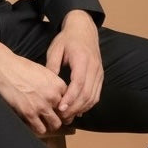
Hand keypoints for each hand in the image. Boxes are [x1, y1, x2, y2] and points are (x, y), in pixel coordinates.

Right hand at [0, 41, 68, 135]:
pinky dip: (38, 128)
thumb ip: (52, 84)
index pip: (69, 101)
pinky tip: (34, 124)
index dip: (65, 106)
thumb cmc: (21, 67)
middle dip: (60, 117)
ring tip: (45, 122)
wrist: (4, 68)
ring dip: (50, 125)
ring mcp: (41, 106)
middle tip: (53, 117)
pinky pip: (40, 129)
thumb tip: (55, 94)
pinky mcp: (29, 113)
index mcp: (58, 84)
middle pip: (64, 114)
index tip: (61, 109)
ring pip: (55, 124)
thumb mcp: (43, 71)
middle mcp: (52, 96)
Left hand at [45, 10, 103, 125]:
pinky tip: (78, 111)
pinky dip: (88, 105)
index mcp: (82, 59)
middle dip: (75, 108)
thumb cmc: (67, 39)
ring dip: (81, 109)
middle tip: (62, 117)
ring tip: (68, 117)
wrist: (84, 29)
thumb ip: (52, 67)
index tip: (61, 108)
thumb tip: (47, 86)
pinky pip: (96, 94)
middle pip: (87, 94)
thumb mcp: (55, 49)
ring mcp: (99, 73)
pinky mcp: (100, 76)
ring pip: (93, 97)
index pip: (79, 83)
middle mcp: (94, 67)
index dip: (70, 98)